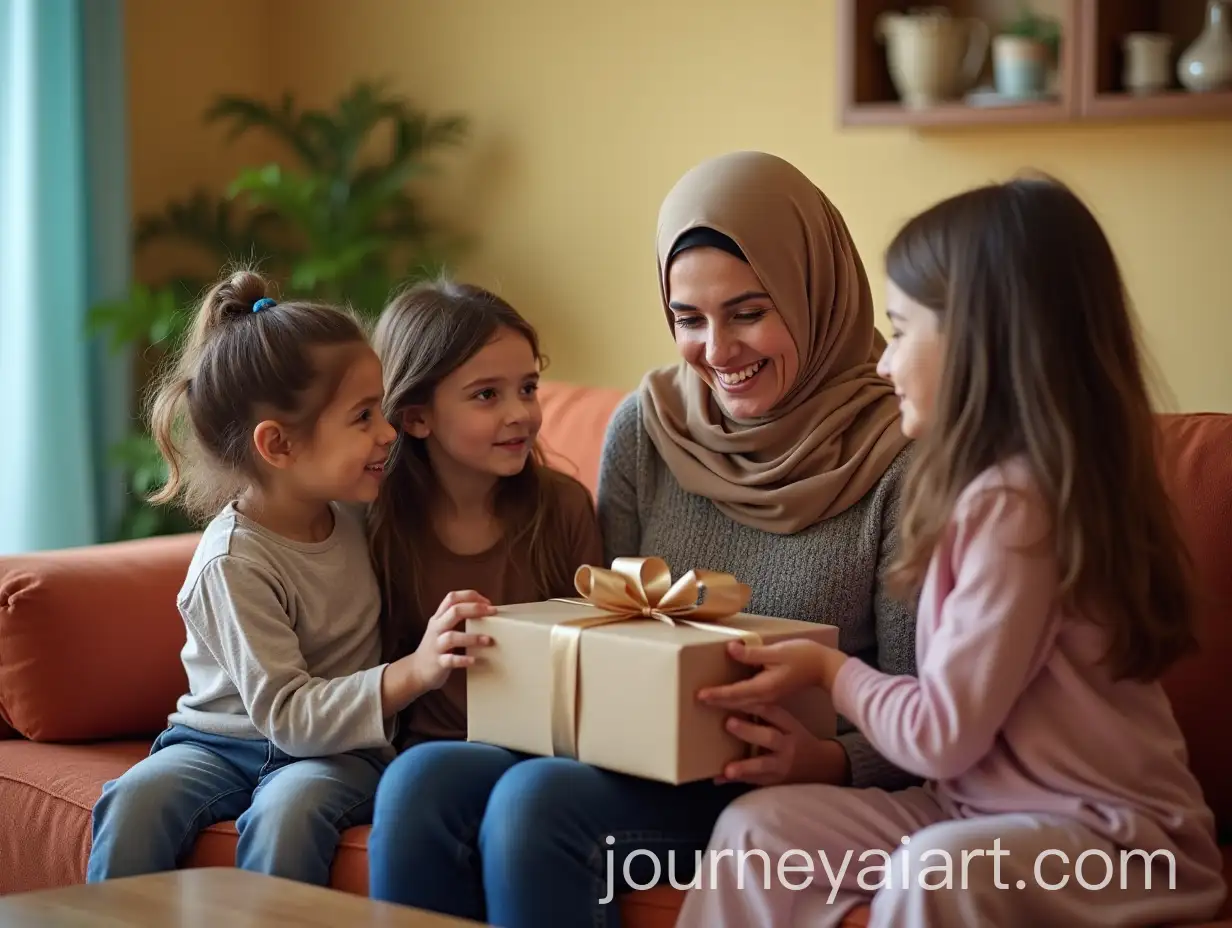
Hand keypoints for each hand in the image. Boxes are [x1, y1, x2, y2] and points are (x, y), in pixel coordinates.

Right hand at [408, 590, 495, 692]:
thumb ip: (457, 618)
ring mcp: (436, 646)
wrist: (416, 671)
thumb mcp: (442, 628)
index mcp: (439, 618)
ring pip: (452, 637)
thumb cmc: (437, 647)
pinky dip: (462, 660)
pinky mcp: (438, 663)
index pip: (452, 597)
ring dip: (472, 637)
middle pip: (454, 611)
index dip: (471, 596)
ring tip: (488, 640)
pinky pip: (450, 660)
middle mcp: (437, 628)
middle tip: (493, 612)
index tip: (488, 602)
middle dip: (475, 609)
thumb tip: (487, 612)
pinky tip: (474, 660)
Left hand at [698, 638, 843, 710]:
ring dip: (726, 704)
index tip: (701, 695)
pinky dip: (738, 702)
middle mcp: (766, 696)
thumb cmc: (805, 657)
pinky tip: (731, 701)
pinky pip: (751, 703)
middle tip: (697, 701)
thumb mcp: (778, 652)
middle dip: (717, 702)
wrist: (827, 668)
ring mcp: (770, 697)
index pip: (736, 692)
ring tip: (710, 702)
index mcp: (765, 687)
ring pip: (743, 704)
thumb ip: (753, 654)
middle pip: (736, 702)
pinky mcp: (772, 694)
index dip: (717, 694)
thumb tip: (731, 649)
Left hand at [715, 704, 844, 785]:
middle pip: (770, 738)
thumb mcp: (790, 725)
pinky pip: (755, 782)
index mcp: (790, 727)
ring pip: (764, 766)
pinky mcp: (775, 782)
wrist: (822, 767)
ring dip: (745, 767)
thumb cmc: (797, 740)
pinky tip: (720, 779)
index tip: (734, 696)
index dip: (754, 705)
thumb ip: (768, 717)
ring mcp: (781, 766)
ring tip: (728, 769)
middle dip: (749, 731)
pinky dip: (737, 780)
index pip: (773, 713)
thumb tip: (735, 701)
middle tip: (728, 723)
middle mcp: (787, 746)